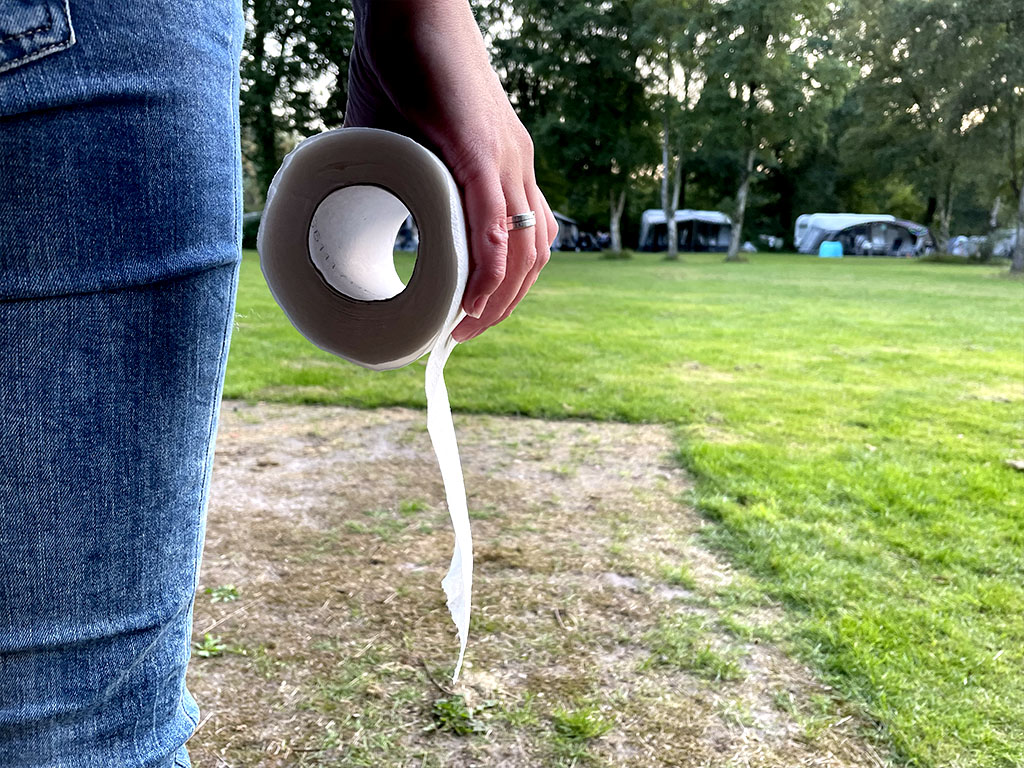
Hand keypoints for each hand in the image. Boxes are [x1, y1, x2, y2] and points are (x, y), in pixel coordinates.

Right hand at [345, 0, 556, 341]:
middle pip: (533, 253)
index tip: (474, 314)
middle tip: (465, 334)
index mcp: (505, 166)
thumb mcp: (401, 136)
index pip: (525, 239)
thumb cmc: (399, 63)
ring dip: (501, 300)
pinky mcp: (481, 149)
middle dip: (506, 305)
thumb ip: (391, 173)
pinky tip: (476, 299)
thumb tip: (354, 204)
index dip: (508, 285)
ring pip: (523, 247)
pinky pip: (497, 220)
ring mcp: (506, 158)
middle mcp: (517, 167)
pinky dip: (491, 267)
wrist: (405, 6)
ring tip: (466, 328)